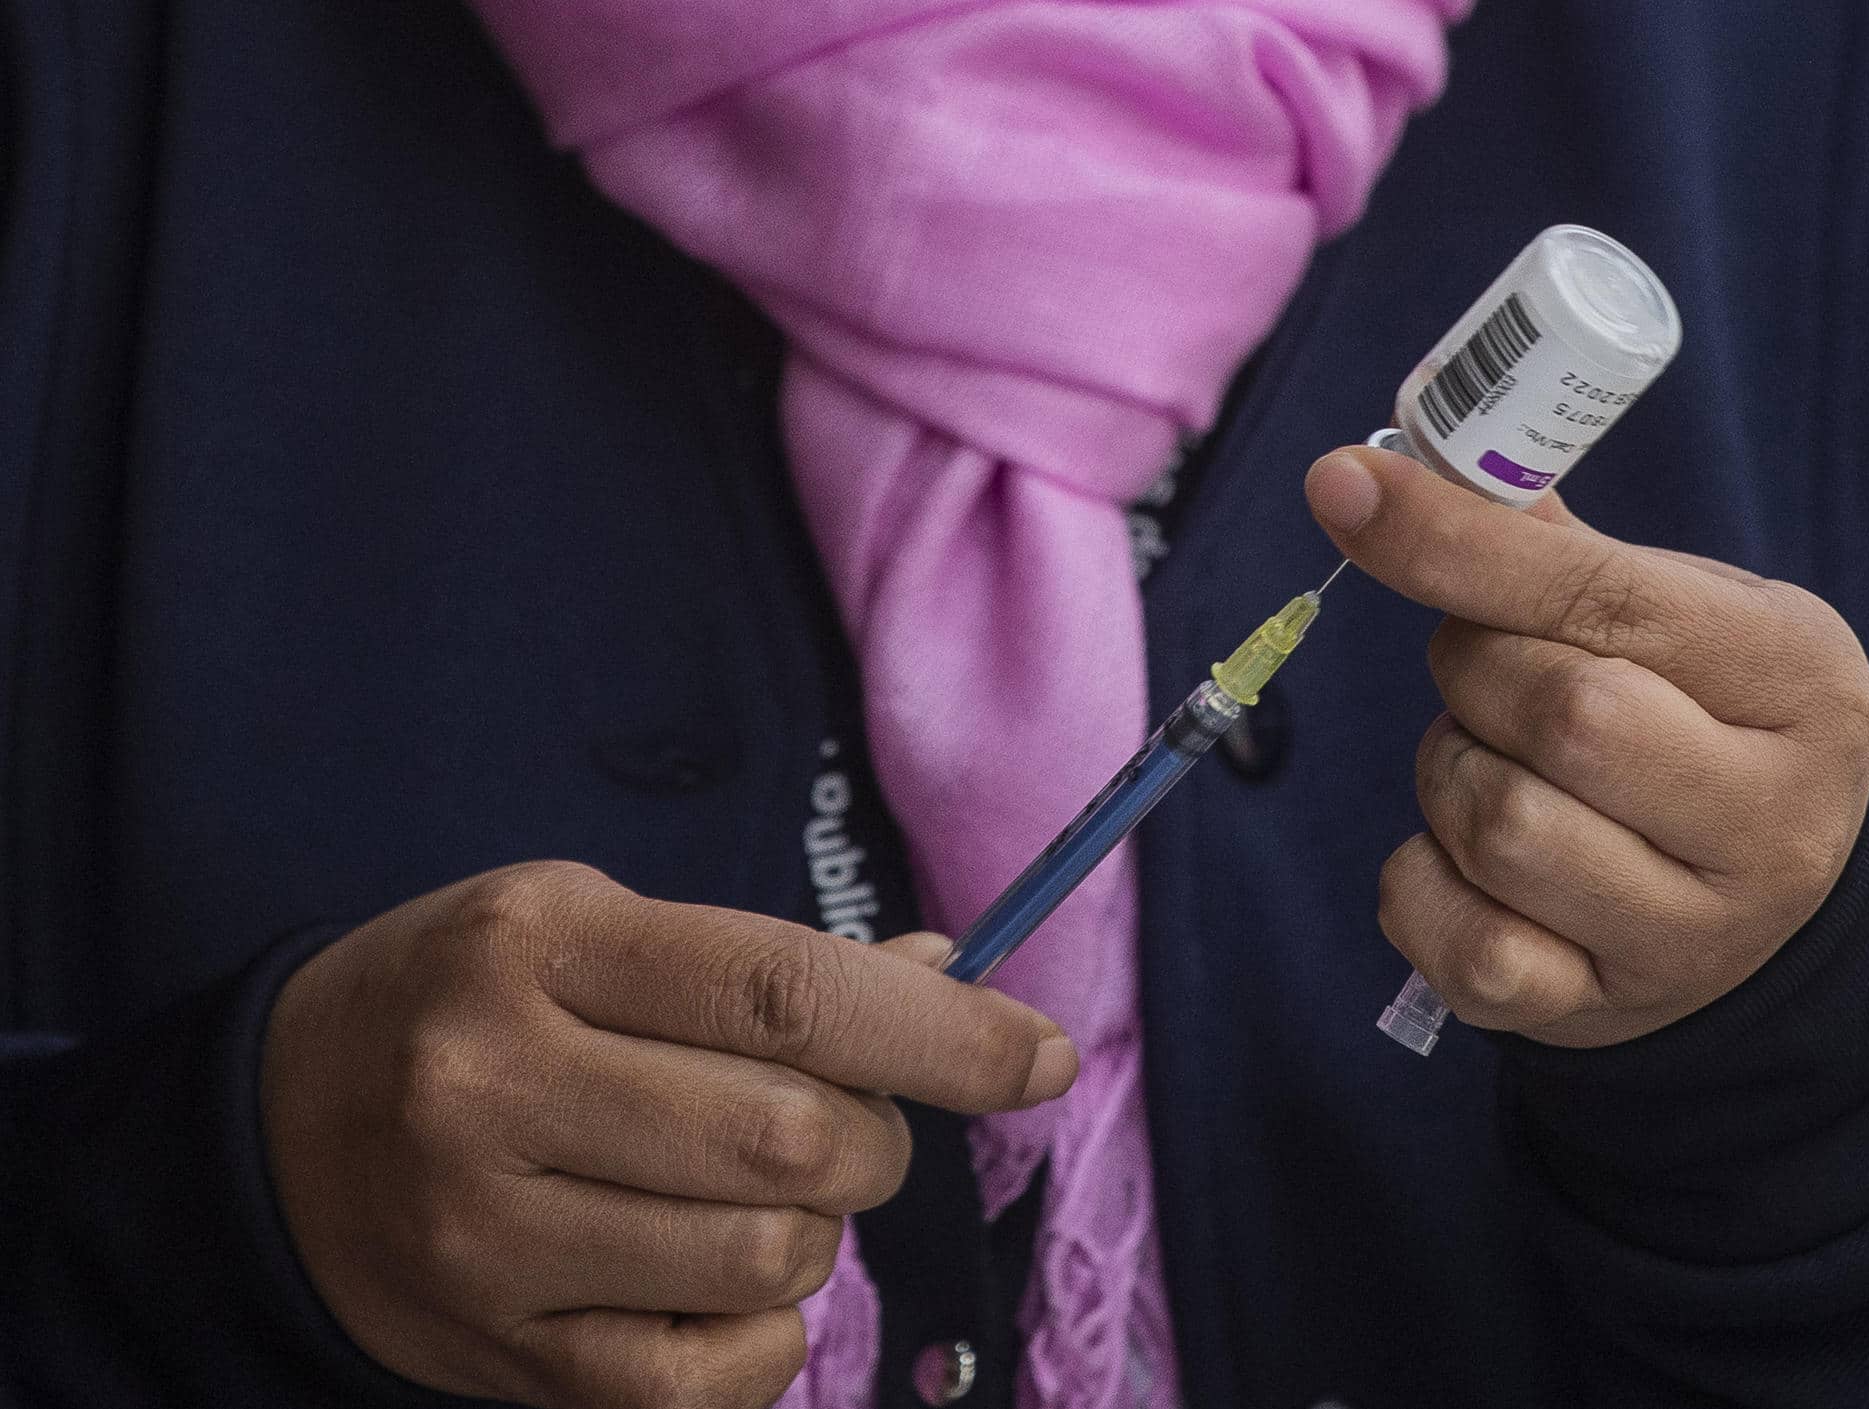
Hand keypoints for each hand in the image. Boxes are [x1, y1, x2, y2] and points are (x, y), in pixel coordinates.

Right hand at [262, 862, 1074, 1407]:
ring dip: (817, 1232)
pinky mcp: (501, 1357)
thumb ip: (764, 964)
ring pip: (771, 1265)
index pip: (785, 994)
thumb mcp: (592, 927)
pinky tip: (716, 1277)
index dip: (943, 1036)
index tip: (1039, 1054)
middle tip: (841, 1120)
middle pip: (796, 1142)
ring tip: (755, 1192)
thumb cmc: (469, 996)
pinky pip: (714, 1376)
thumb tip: (944, 988)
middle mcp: (500, 1086)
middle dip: (875, 1138)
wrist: (273, 1124)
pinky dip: (767, 1332)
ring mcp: (491, 1239)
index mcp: (542, 946)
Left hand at [1305, 448, 1868, 1047]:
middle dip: (1475, 675)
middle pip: (1559, 714)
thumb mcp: (1675, 620)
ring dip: (1450, 776)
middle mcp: (1770, 819)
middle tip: (1486, 675)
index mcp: (1799, 680)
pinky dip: (1422, 885)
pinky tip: (1463, 861)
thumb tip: (1396, 463)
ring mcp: (1690, 933)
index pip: (1606, 599)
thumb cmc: (1690, 725)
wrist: (1749, 910)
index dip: (1459, 543)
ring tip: (1492, 765)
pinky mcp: (1598, 1009)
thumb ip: (1553, 551)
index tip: (1344, 486)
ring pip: (1502, 828)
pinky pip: (1458, 940)